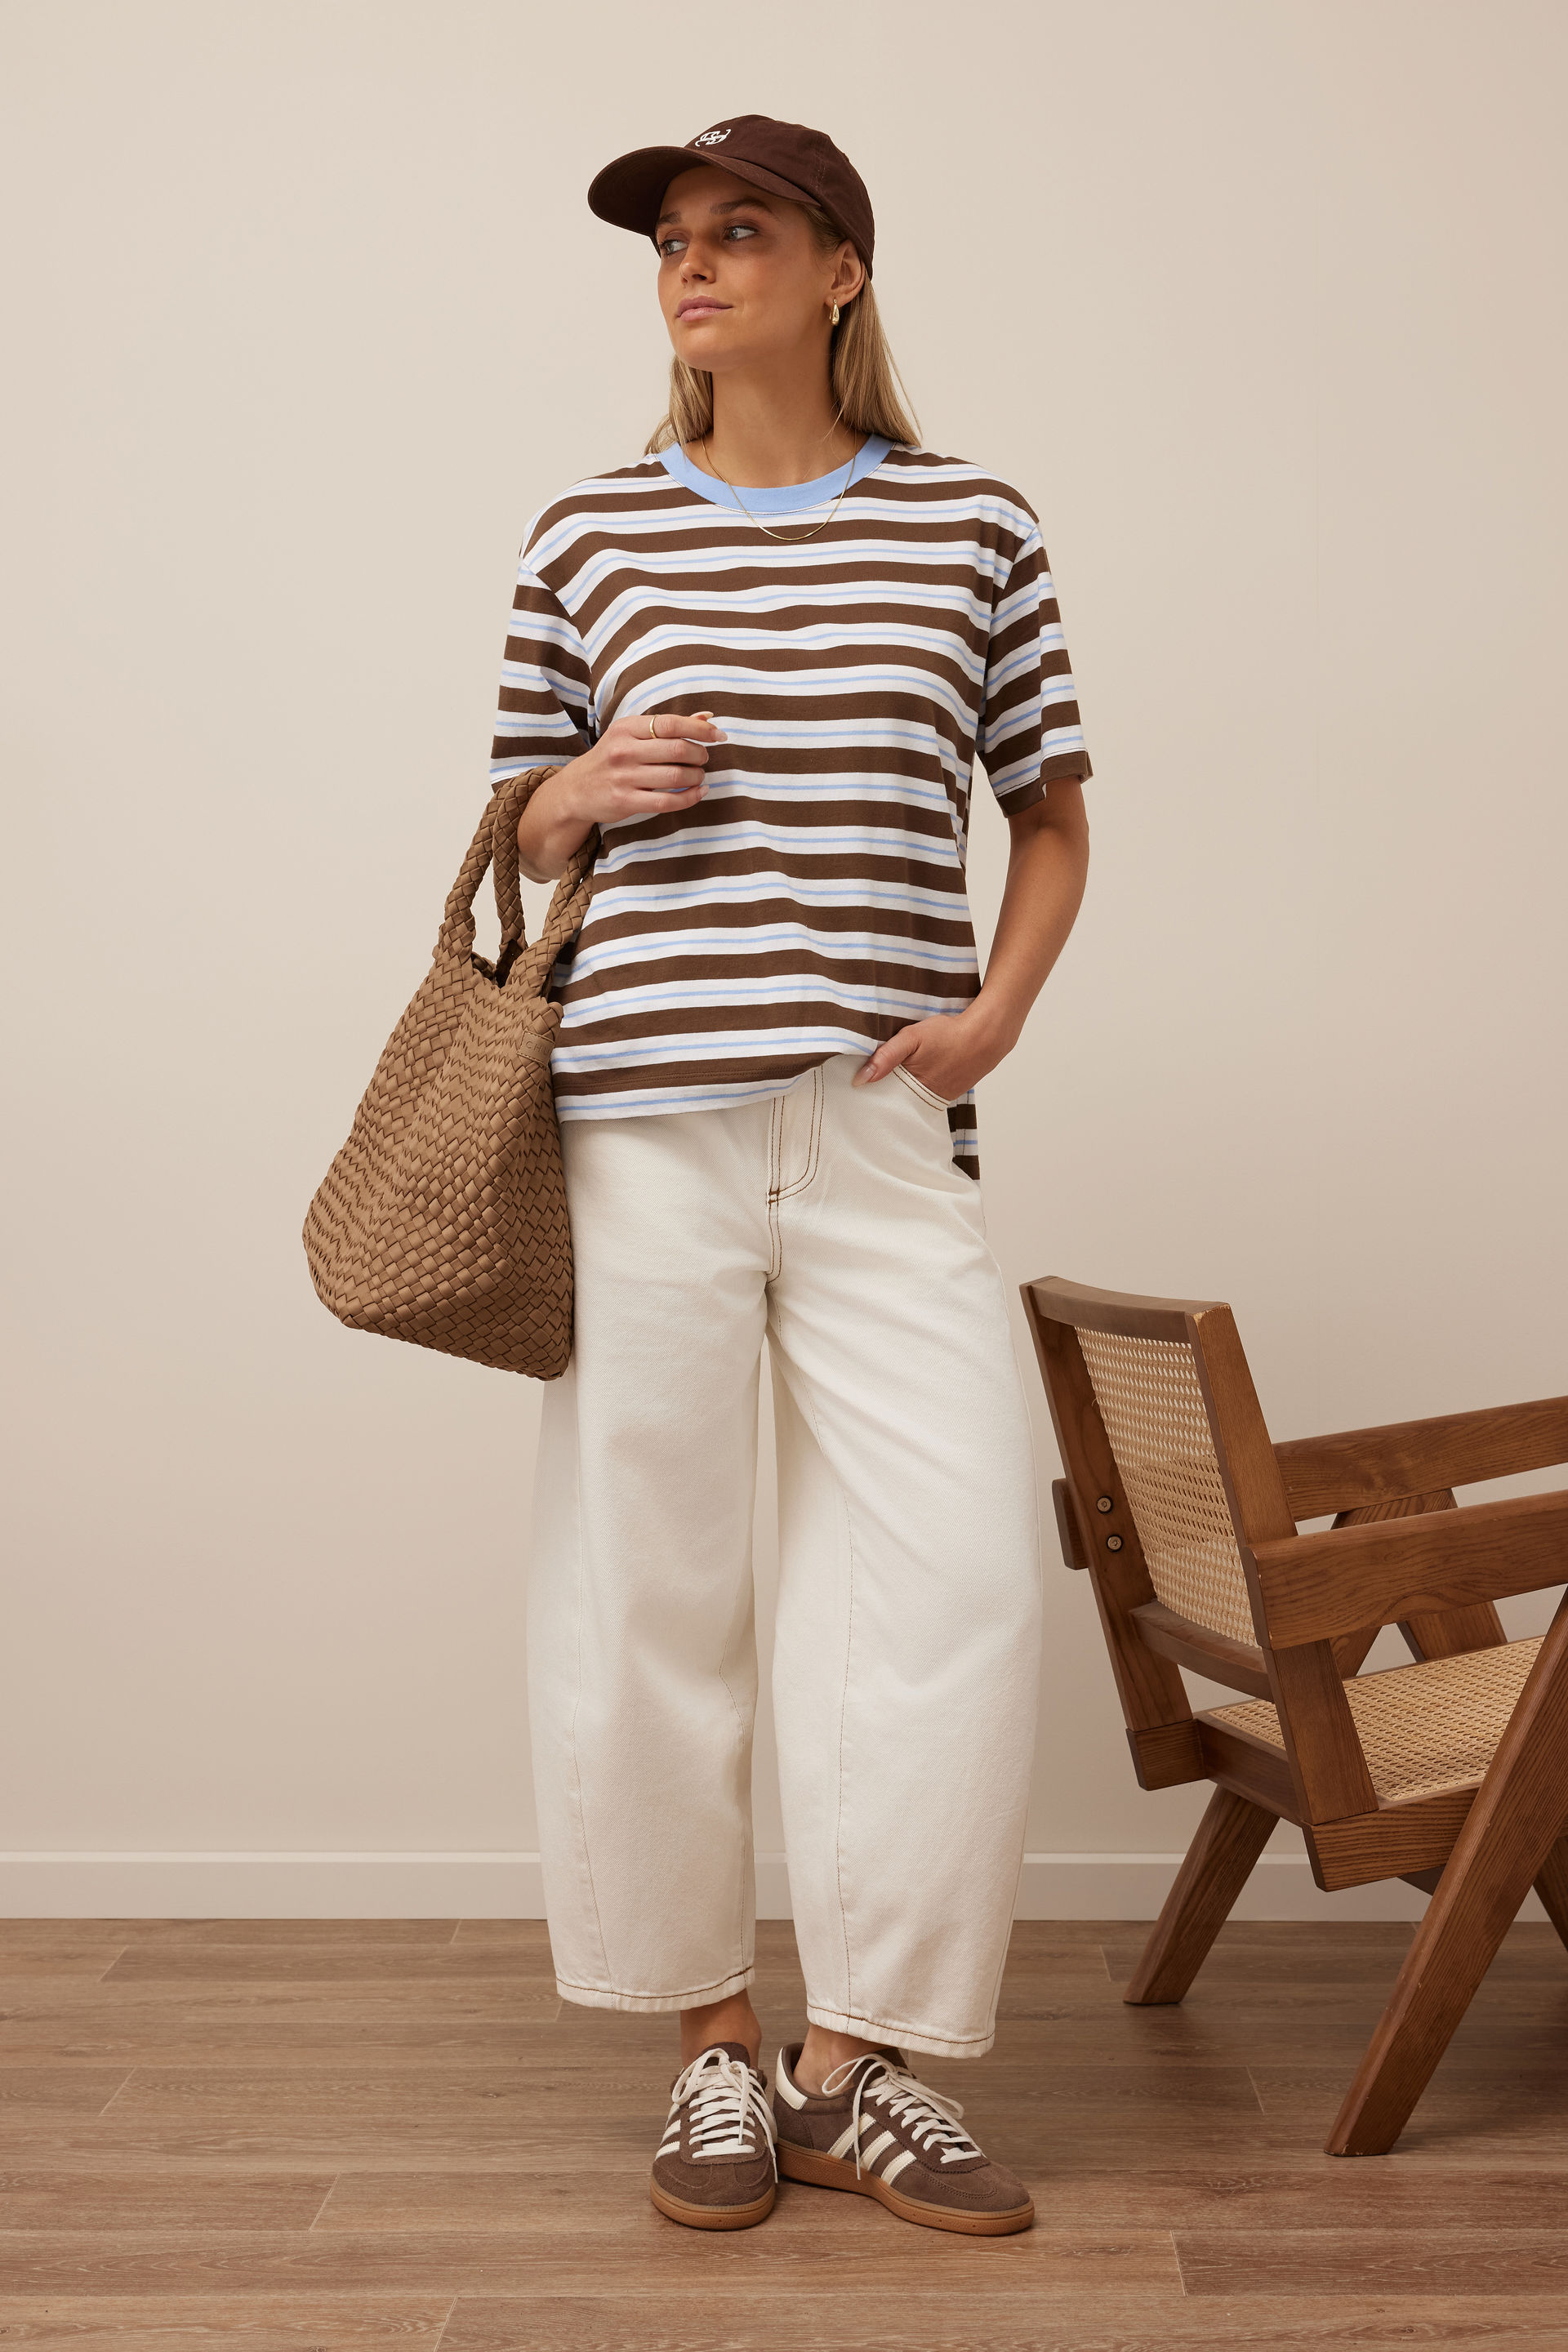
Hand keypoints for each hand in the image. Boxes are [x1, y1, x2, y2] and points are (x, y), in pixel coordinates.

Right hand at [558, 709, 727, 828]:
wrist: (576, 789)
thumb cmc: (612, 758)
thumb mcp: (631, 734)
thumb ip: (668, 726)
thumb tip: (707, 716)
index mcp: (626, 728)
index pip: (671, 723)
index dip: (700, 729)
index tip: (719, 735)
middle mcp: (624, 750)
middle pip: (678, 750)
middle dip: (700, 754)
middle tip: (703, 758)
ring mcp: (624, 777)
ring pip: (676, 777)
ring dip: (697, 776)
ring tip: (698, 775)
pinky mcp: (626, 802)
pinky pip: (668, 802)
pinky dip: (690, 798)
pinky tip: (698, 792)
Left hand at [851, 1004, 1015, 1099]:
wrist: (987, 1035)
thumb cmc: (949, 1034)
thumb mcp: (912, 1038)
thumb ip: (885, 1057)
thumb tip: (860, 1080)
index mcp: (915, 1090)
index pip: (885, 1101)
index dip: (874, 1095)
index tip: (861, 1091)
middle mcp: (928, 1099)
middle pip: (900, 1102)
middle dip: (888, 1094)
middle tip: (876, 1082)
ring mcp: (943, 1096)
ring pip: (916, 1097)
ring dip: (906, 1089)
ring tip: (898, 1076)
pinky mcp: (953, 1090)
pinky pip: (931, 1092)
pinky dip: (923, 1085)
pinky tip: (921, 1072)